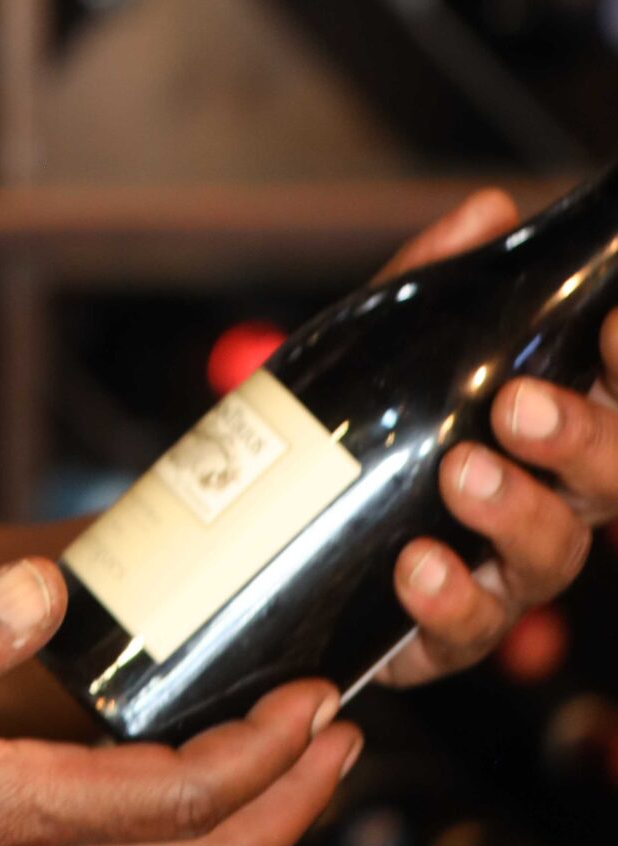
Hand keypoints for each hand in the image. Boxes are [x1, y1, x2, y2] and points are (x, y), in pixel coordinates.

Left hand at [379, 187, 617, 689]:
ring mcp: (502, 575)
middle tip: (521, 406)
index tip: (608, 326)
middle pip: (610, 482)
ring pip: (548, 560)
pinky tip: (417, 568)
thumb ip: (437, 278)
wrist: (262, 521)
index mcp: (557, 431)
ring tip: (462, 474)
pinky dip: (447, 604)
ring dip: (514, 516)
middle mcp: (549, 503)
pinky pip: (464, 634)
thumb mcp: (388, 341)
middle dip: (582, 440)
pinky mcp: (442, 636)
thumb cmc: (361, 423)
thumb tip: (488, 209)